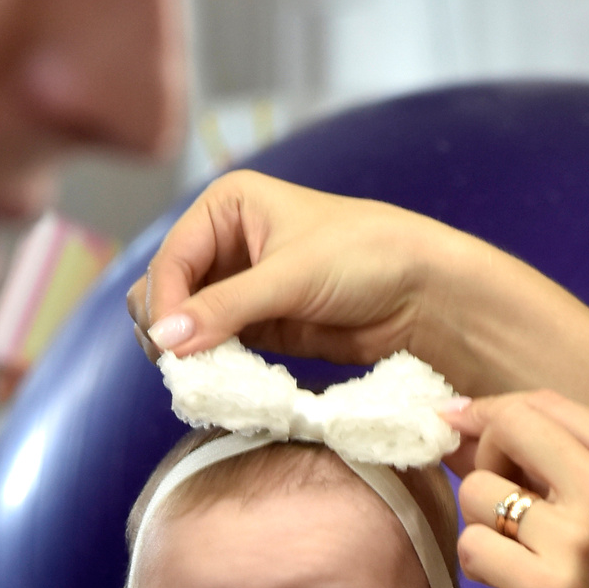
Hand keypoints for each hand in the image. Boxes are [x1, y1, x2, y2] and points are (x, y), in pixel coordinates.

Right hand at [129, 170, 477, 396]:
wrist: (424, 293)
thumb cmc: (365, 256)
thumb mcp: (290, 277)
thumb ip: (226, 309)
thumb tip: (165, 340)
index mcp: (227, 206)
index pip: (171, 259)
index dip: (165, 304)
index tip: (170, 347)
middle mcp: (227, 241)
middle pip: (167, 290)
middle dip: (171, 327)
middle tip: (184, 365)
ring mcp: (240, 285)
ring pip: (187, 323)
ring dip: (189, 349)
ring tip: (204, 375)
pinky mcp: (259, 325)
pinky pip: (217, 347)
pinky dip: (214, 364)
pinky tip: (222, 381)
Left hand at [454, 387, 588, 587]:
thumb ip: (535, 459)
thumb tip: (453, 416)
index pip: (544, 404)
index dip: (493, 416)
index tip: (464, 436)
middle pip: (509, 428)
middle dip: (485, 459)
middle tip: (502, 506)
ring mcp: (581, 541)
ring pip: (480, 491)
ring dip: (482, 525)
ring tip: (517, 556)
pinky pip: (472, 545)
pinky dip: (478, 564)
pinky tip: (510, 586)